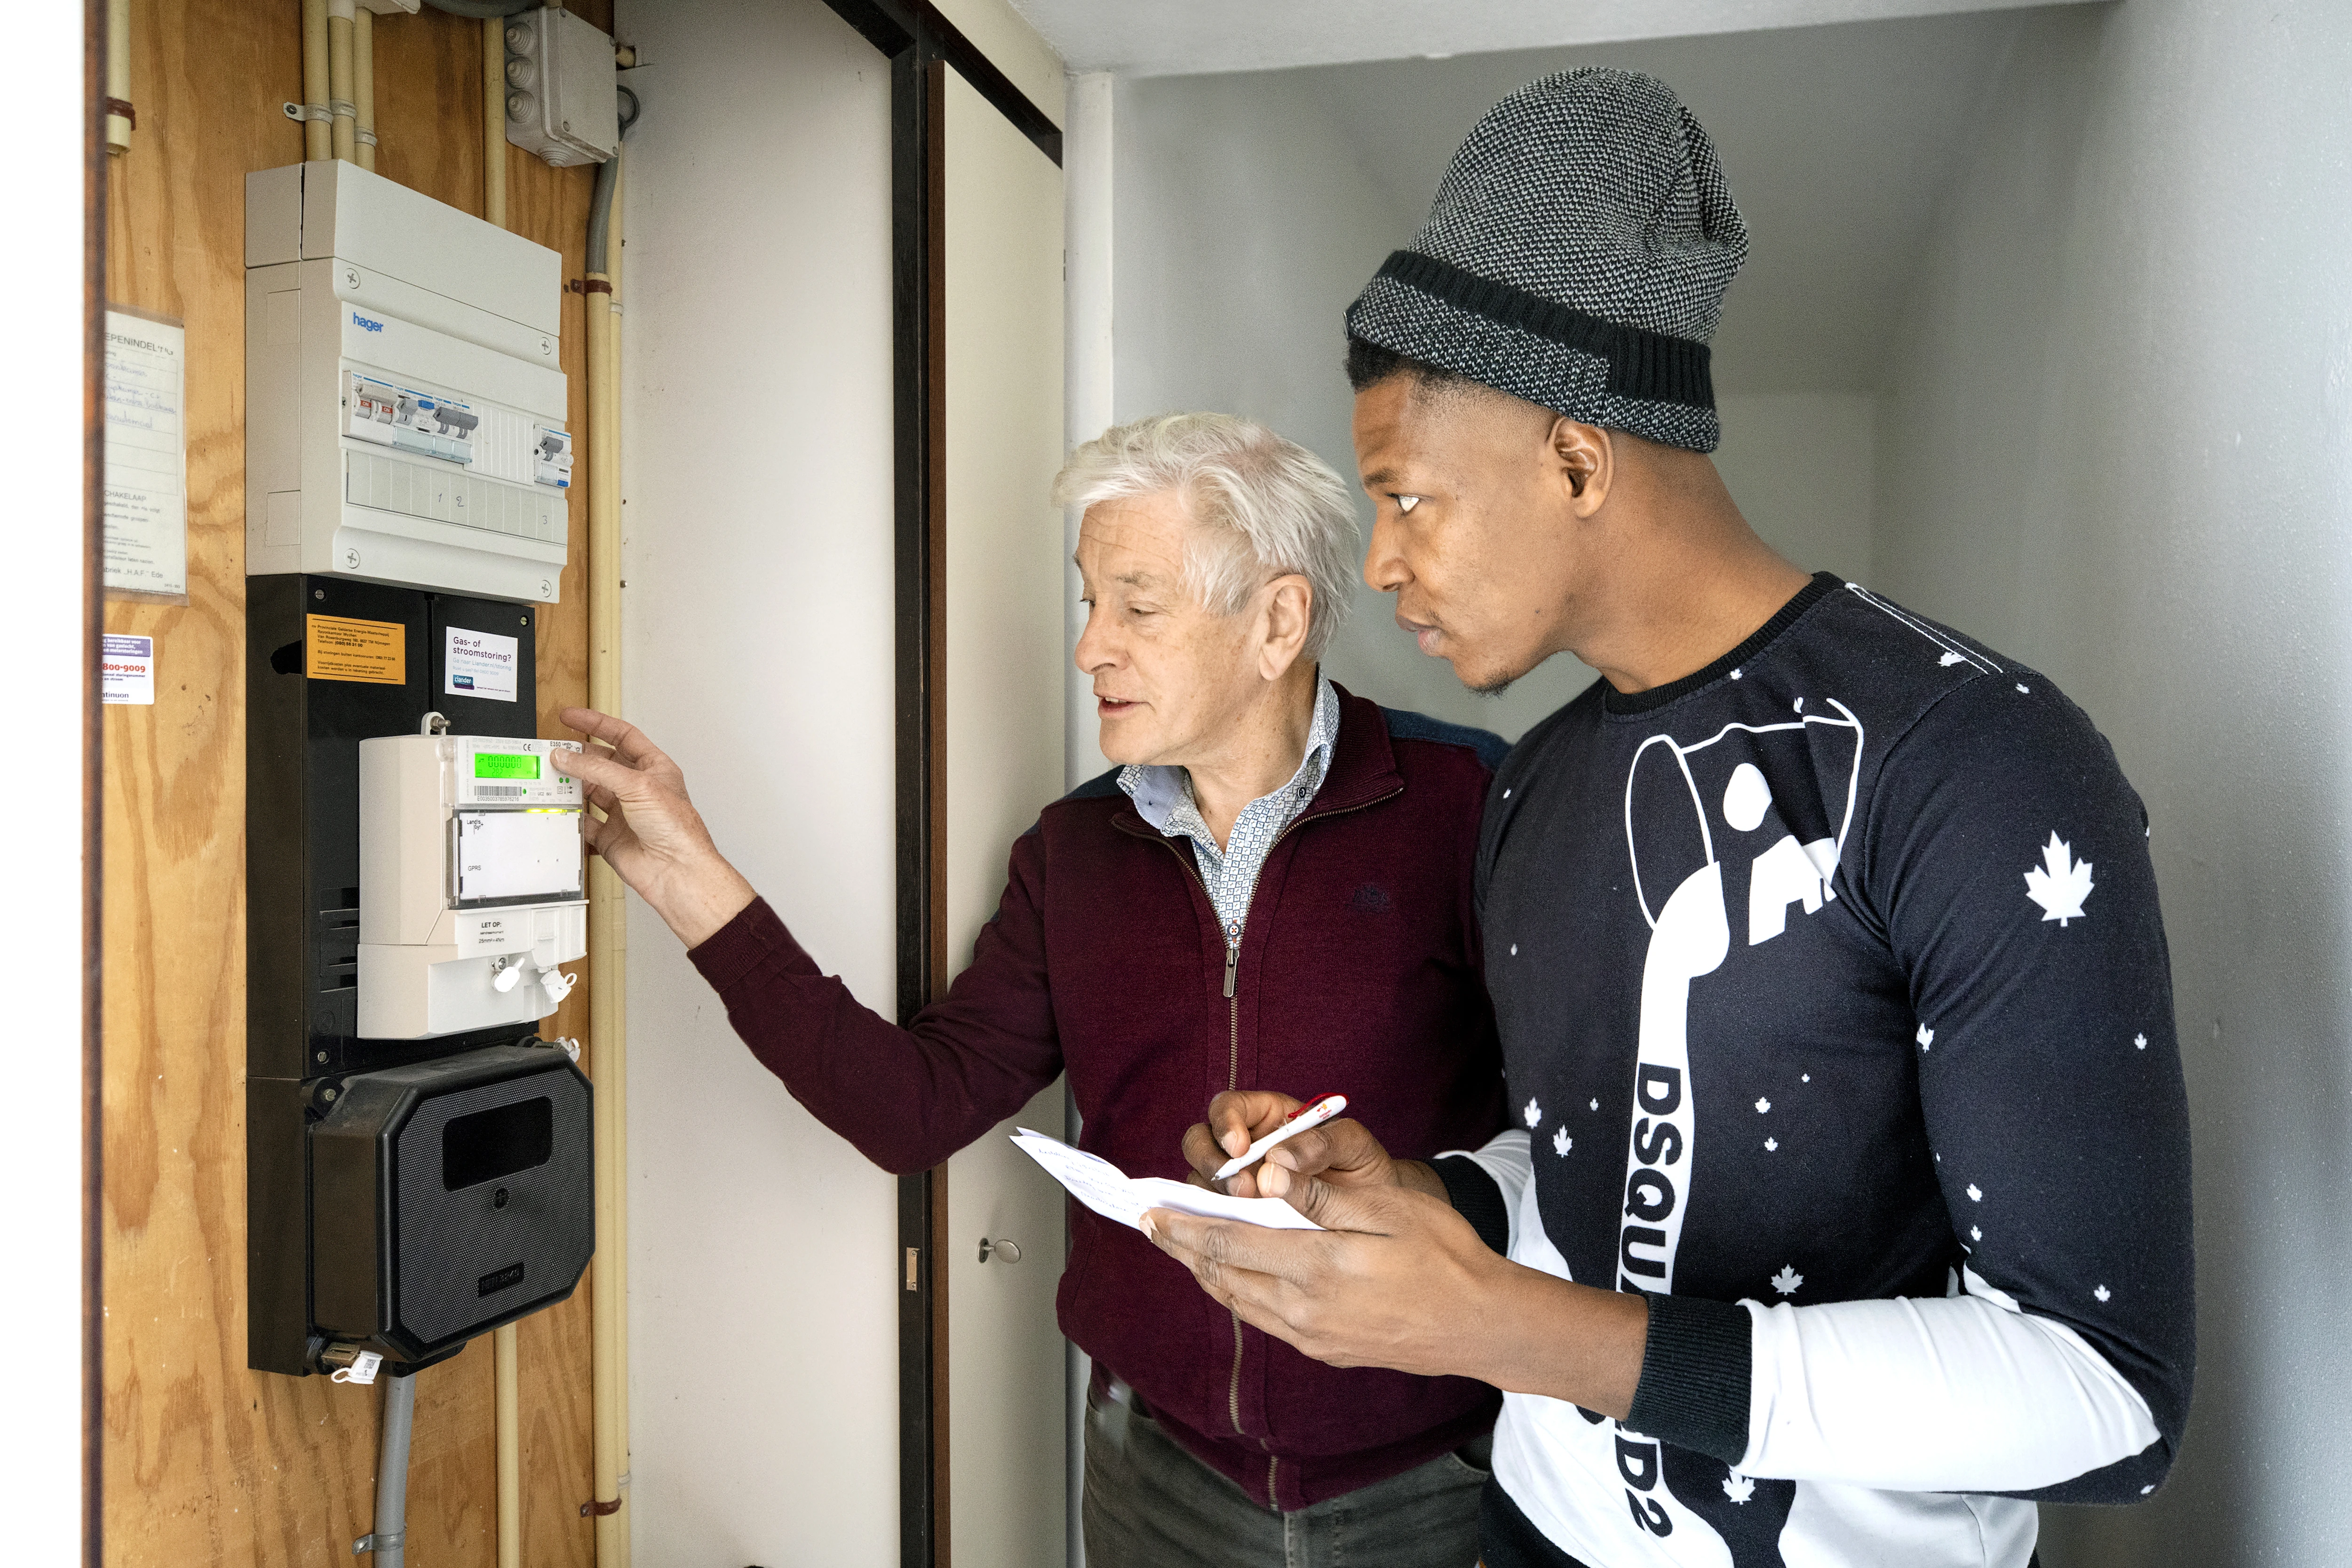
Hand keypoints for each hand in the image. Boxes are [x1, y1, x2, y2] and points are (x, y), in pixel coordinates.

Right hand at [553, 706, 757, 946]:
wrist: (676, 871)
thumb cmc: (676, 828)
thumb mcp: (637, 786)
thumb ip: (598, 770)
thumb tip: (567, 757)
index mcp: (654, 768)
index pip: (622, 736)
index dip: (596, 724)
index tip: (570, 717)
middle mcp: (638, 788)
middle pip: (601, 764)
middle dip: (577, 757)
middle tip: (552, 752)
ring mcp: (624, 813)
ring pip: (590, 792)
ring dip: (570, 786)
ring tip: (549, 778)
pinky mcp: (611, 837)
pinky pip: (585, 824)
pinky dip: (571, 818)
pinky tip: (559, 811)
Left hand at [1142, 1178, 1648, 1413]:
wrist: (1479, 1323)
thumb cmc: (1441, 1254)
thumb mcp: (1386, 1207)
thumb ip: (1319, 1195)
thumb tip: (1264, 1176)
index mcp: (1315, 1268)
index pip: (1229, 1242)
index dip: (1184, 1225)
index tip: (1150, 1210)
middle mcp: (1303, 1310)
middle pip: (1223, 1275)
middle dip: (1183, 1248)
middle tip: (1152, 1224)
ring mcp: (1313, 1336)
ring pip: (1239, 1300)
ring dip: (1205, 1271)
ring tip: (1183, 1247)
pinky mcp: (1325, 1349)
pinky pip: (1264, 1318)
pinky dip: (1237, 1292)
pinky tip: (1235, 1276)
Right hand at [1181, 1090, 1446, 1200]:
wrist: (1377, 1215)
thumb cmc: (1363, 1169)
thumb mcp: (1354, 1147)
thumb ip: (1323, 1143)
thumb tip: (1280, 1156)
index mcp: (1267, 1116)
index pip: (1227, 1107)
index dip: (1225, 1124)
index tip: (1240, 1148)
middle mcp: (1243, 1147)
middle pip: (1199, 1142)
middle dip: (1212, 1163)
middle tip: (1242, 1189)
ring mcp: (1236, 1182)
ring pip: (1199, 1181)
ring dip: (1212, 1197)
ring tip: (1246, 1213)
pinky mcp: (1236, 1216)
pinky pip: (1211, 1217)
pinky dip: (1216, 1223)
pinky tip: (1237, 1235)